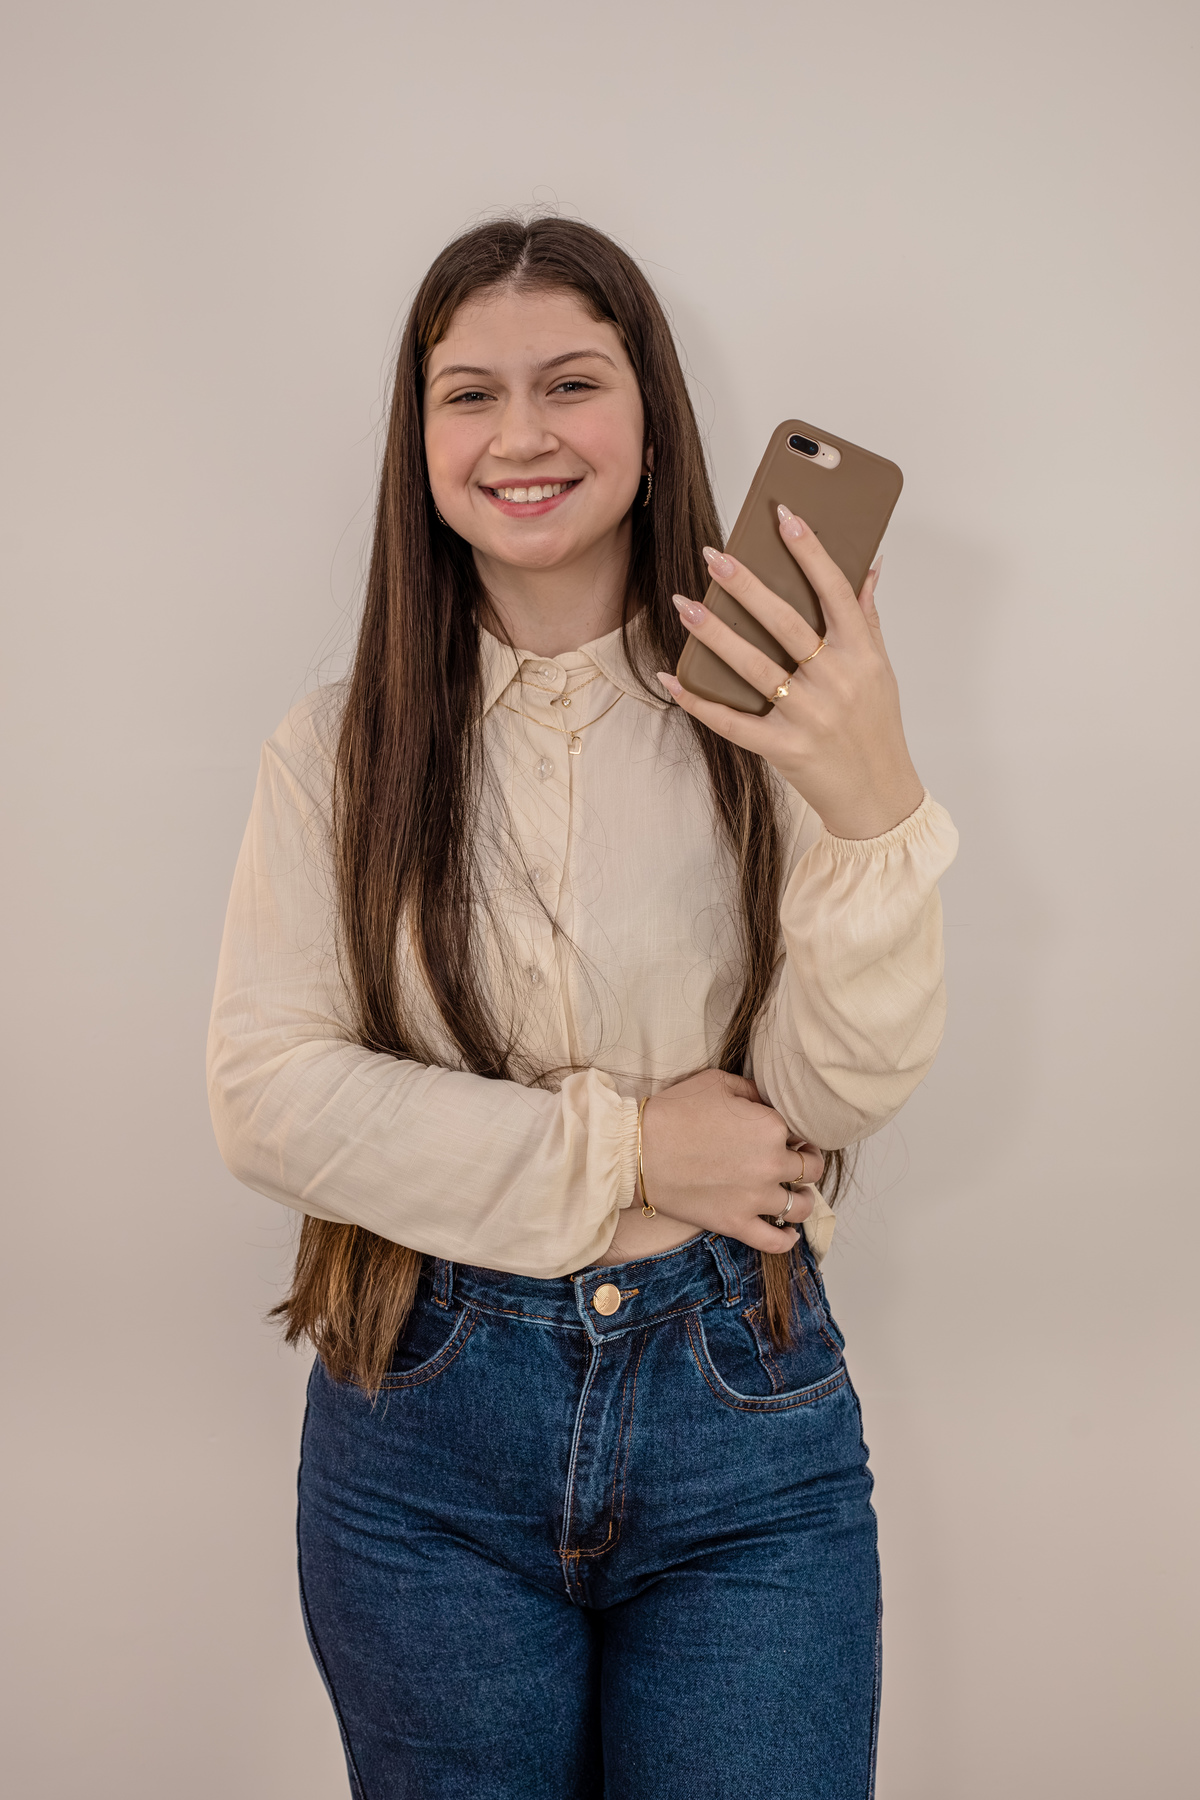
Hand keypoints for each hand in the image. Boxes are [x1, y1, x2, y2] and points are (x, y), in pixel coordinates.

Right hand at [639, 1068, 825, 1255]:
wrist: (638, 1150)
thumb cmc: (673, 1112)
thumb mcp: (716, 1083)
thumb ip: (752, 1091)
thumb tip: (769, 1104)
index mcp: (771, 1126)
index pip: (800, 1131)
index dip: (794, 1132)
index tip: (784, 1134)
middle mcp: (771, 1163)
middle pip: (810, 1168)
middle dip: (807, 1162)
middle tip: (797, 1160)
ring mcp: (755, 1197)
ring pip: (802, 1206)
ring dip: (804, 1199)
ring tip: (796, 1194)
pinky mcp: (736, 1223)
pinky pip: (775, 1241)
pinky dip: (788, 1240)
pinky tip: (789, 1233)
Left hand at [657, 508, 925, 839]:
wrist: (877, 797)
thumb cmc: (875, 727)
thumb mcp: (880, 670)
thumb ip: (867, 618)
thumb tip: (869, 565)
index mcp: (861, 654)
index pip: (835, 591)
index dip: (811, 552)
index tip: (784, 517)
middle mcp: (836, 681)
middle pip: (786, 624)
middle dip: (747, 587)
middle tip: (715, 557)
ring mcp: (808, 716)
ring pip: (753, 667)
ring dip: (714, 634)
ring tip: (684, 604)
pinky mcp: (783, 749)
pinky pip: (732, 722)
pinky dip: (698, 701)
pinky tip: (670, 677)